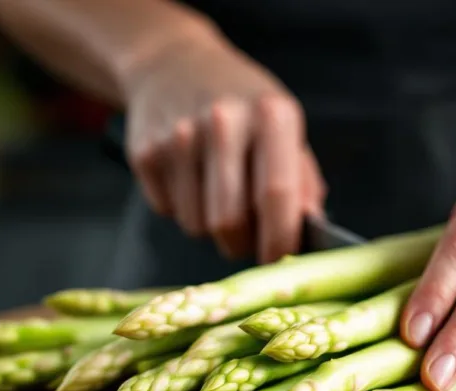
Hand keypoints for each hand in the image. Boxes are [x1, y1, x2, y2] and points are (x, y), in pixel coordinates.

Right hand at [122, 35, 325, 262]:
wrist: (173, 65)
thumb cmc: (241, 103)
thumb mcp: (282, 125)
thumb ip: (301, 179)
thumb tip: (309, 232)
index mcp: (270, 114)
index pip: (276, 195)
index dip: (279, 240)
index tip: (280, 260)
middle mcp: (223, 122)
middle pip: (229, 222)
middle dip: (241, 245)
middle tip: (247, 239)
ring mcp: (178, 137)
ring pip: (195, 225)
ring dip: (209, 226)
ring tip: (215, 194)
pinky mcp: (145, 153)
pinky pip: (167, 212)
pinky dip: (181, 208)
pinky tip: (188, 178)